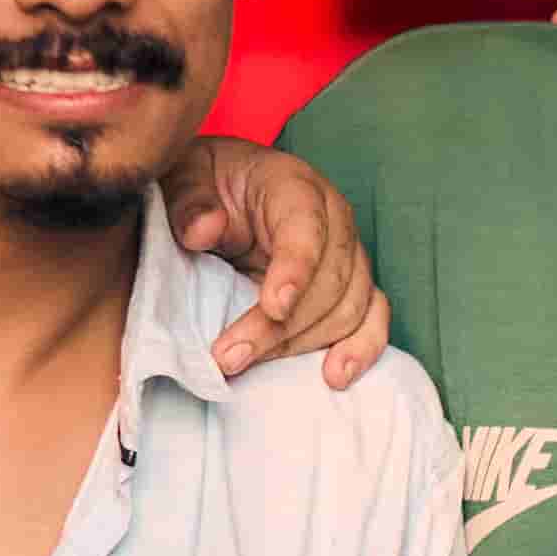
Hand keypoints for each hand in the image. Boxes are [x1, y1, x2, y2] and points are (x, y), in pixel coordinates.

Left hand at [161, 135, 396, 386]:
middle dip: (281, 327)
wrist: (227, 190)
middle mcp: (334, 218)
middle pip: (330, 280)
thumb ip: (189, 201)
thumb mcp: (184, 178)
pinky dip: (361, 349)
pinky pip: (373, 318)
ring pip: (348, 308)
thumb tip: (204, 231)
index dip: (296, 269)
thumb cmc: (209, 184)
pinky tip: (334, 376)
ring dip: (301, 346)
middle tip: (228, 357)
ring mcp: (350, 254)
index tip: (272, 307)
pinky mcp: (354, 285)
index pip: (308, 228)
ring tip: (248, 366)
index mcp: (295, 185)